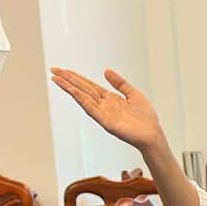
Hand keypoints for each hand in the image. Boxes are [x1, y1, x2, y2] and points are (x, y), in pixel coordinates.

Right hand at [50, 67, 164, 152]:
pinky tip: (73, 92)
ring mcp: (103, 114)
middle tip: (53, 70)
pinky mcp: (106, 122)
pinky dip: (82, 100)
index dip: (76, 77)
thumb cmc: (146, 118)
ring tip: (57, 79)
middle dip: (68, 79)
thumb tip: (106, 70)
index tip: (63, 70)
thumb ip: (120, 83)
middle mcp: (103, 105)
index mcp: (109, 98)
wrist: (153, 135)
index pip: (88, 85)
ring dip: (69, 88)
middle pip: (82, 89)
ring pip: (83, 97)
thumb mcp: (133, 93)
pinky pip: (92, 109)